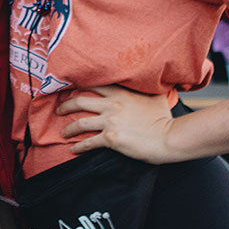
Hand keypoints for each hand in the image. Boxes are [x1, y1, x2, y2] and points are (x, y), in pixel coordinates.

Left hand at [56, 85, 176, 163]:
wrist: (170, 137)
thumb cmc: (164, 117)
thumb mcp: (154, 95)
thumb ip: (145, 87)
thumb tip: (149, 78)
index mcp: (120, 92)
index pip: (93, 84)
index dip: (78, 86)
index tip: (68, 89)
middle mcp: (111, 104)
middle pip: (80, 101)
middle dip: (66, 105)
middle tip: (58, 109)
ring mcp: (110, 121)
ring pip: (81, 122)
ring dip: (69, 128)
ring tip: (63, 132)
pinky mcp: (111, 138)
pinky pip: (89, 142)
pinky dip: (79, 147)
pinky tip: (73, 150)